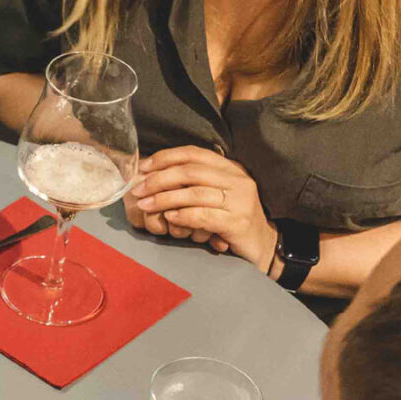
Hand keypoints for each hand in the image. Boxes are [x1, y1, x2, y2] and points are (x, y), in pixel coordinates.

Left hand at [127, 145, 277, 269]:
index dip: (166, 157)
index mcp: (231, 168)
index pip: (194, 153)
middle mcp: (238, 180)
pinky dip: (182, 215)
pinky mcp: (238, 222)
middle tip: (139, 189)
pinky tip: (169, 218)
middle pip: (191, 171)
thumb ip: (195, 183)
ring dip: (165, 198)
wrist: (261, 246)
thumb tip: (154, 174)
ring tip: (146, 205)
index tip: (144, 166)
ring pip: (195, 193)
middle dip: (159, 179)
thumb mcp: (216, 195)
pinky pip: (204, 215)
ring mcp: (240, 201)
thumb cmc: (231, 219)